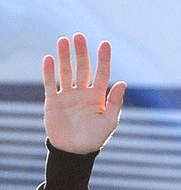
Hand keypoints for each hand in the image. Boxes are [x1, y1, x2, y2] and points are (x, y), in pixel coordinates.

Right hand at [43, 32, 125, 153]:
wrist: (74, 153)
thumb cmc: (95, 139)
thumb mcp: (109, 122)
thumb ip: (115, 102)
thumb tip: (124, 83)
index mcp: (98, 97)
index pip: (102, 74)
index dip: (103, 59)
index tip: (105, 44)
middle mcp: (83, 94)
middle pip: (82, 68)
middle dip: (81, 53)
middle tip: (78, 36)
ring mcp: (68, 96)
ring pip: (66, 72)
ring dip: (64, 56)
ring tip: (63, 41)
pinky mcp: (54, 102)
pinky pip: (50, 83)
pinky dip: (49, 71)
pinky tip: (49, 58)